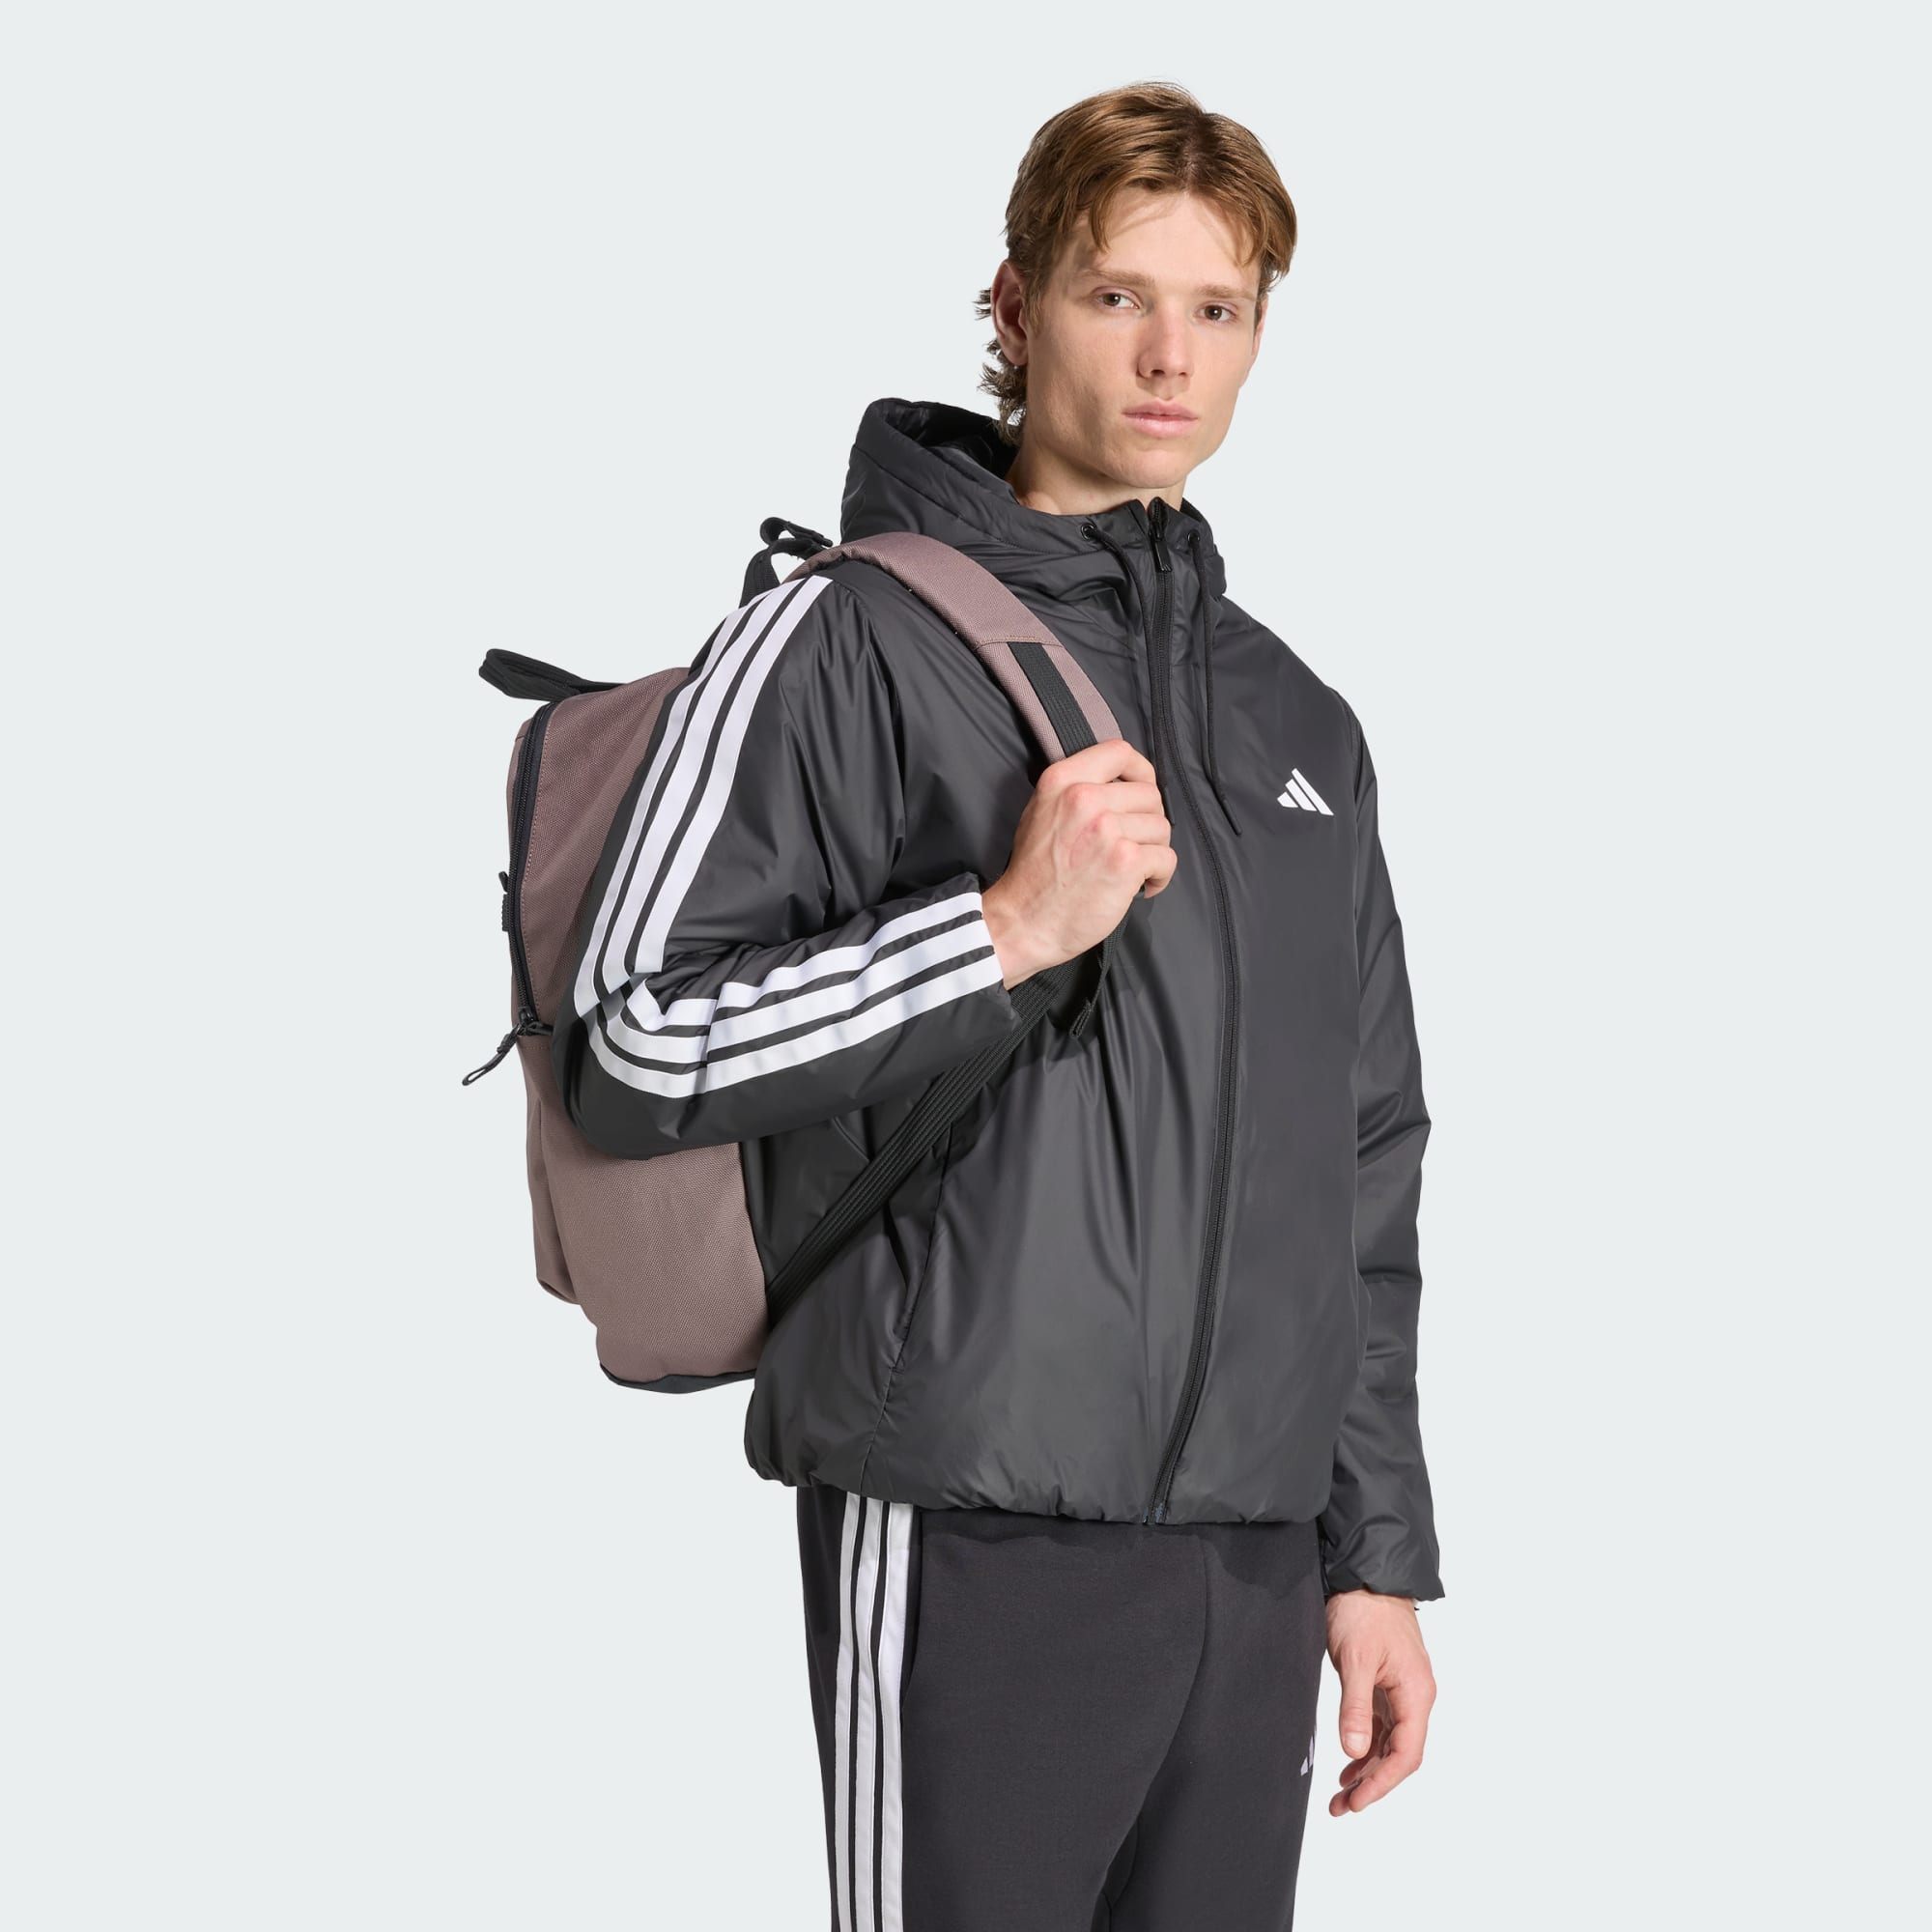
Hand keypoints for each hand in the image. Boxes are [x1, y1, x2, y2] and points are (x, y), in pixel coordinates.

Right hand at [981, 737, 1175, 987]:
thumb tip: (1119, 784)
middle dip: (1148, 822)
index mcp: (1063, 781)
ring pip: (1161, 827)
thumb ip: (1074, 789)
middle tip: (1132, 844)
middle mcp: (1085, 798)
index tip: (1141, 791)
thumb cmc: (1033, 874)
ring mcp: (1107, 829)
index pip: (1121, 752)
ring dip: (1154, 850)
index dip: (1141, 772)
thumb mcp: (1040, 812)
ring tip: (1133, 868)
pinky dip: (1160, 876)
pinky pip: (1166, 858)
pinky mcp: (1125, 861)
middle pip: (1149, 795)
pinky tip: (1142, 886)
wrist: (1023, 921)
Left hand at [1323, 1588, 1435, 1815]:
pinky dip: (1365, 1744)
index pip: (1406, 1754)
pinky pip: (1381, 1724)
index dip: (1382, 1782)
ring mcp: (1402, 1688)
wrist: (1365, 1572)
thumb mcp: (1356, 1659)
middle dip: (1372, 1782)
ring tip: (1341, 1793)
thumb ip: (1355, 1707)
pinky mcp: (1386, 1680)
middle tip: (1342, 1806)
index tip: (1356, 1802)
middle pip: (1400, 1753)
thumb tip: (1354, 1751)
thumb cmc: (1364, 1610)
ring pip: (1390, 1741)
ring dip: (1367, 1767)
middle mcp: (1415, 1695)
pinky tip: (1349, 1758)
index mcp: (1417, 1693)